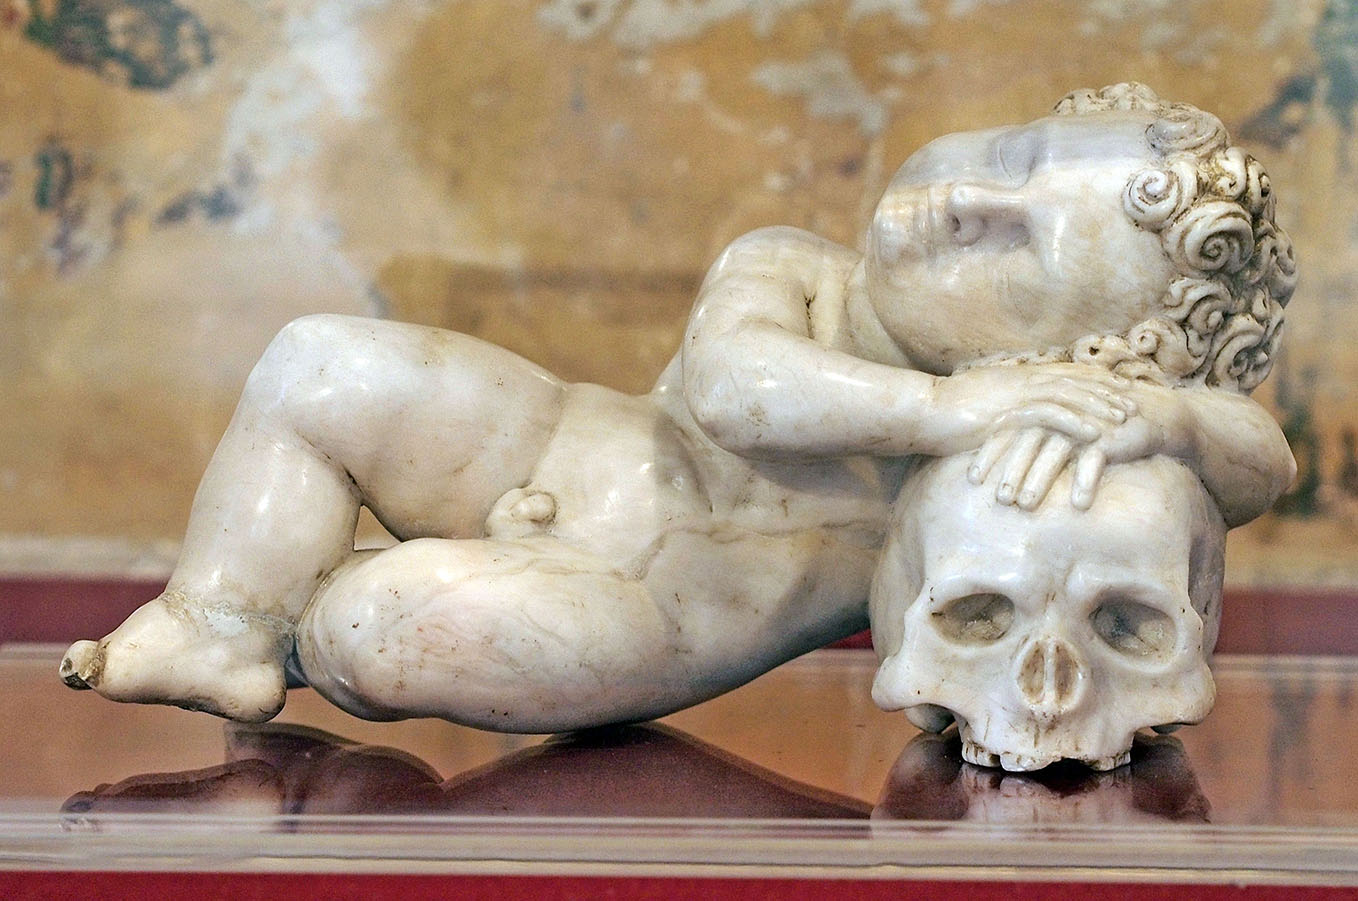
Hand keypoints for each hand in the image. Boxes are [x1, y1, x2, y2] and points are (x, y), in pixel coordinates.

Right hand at [923, 363, 1136, 457]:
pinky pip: (1049, 415)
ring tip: (1125, 418)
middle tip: (1135, 402)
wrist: (922, 411)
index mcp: (1017, 377)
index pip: (1064, 375)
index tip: (1118, 388)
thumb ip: (1004, 403)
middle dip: (1106, 392)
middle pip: (1074, 381)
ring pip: (1069, 395)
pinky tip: (1094, 433)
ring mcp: (1016, 393)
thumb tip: (1017, 414)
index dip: (1093, 381)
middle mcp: (1022, 379)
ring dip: (1099, 406)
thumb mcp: (982, 403)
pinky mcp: (1007, 412)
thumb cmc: (946, 411)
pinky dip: (1074, 422)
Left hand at [968, 384, 1187, 509]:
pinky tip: (1079, 505)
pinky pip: (1094, 459)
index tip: (971, 480)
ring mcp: (1082, 423)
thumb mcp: (1057, 434)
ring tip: (1026, 506)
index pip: (1006, 431)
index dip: (988, 455)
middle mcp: (1057, 416)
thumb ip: (1031, 445)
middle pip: (1026, 443)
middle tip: (998, 499)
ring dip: (1039, 479)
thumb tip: (1001, 471)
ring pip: (1055, 452)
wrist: (1144, 416)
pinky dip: (1086, 480)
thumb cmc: (1090, 429)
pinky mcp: (1107, 434)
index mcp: (1040, 412)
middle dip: (1010, 472)